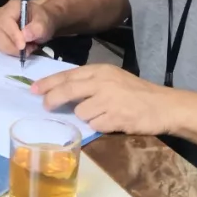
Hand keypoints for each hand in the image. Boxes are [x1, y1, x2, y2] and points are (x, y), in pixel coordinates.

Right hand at [0, 0, 54, 57]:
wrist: (41, 23)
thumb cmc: (42, 20)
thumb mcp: (44, 22)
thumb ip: (36, 28)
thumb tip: (24, 37)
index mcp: (12, 7)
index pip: (6, 21)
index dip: (13, 35)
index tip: (22, 46)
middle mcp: (1, 16)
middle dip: (13, 46)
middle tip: (28, 50)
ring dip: (13, 51)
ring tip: (28, 49)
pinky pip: (1, 47)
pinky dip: (12, 52)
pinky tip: (22, 50)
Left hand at [33, 65, 174, 135]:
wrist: (163, 106)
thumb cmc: (136, 93)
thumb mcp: (112, 78)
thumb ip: (90, 83)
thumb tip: (61, 91)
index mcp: (101, 70)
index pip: (67, 75)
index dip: (48, 83)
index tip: (33, 89)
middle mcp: (102, 82)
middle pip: (67, 91)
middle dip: (52, 99)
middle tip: (45, 106)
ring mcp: (108, 100)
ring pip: (81, 112)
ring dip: (86, 117)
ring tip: (103, 115)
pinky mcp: (114, 118)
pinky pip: (95, 125)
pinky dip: (99, 126)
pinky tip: (111, 122)